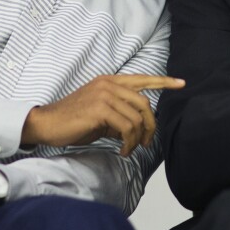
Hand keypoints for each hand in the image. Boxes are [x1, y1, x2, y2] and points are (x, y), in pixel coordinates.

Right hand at [21, 74, 185, 156]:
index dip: (164, 81)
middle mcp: (109, 84)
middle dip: (151, 126)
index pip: (143, 79)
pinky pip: (127, 127)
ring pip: (137, 118)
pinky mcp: (100, 109)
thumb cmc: (74, 120)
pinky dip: (129, 143)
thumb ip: (120, 113)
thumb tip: (139, 127)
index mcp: (110, 81)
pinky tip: (122, 151)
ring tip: (129, 149)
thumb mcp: (101, 113)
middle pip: (145, 104)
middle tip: (146, 143)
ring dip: (137, 139)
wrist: (47, 124)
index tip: (182, 83)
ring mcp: (105, 95)